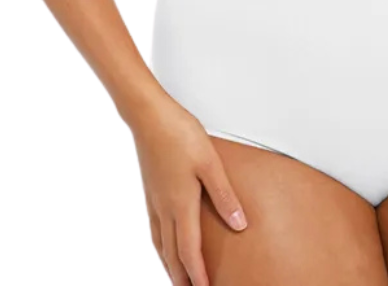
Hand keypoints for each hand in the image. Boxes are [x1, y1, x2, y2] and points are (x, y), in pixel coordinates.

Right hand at [129, 94, 247, 285]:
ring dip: (169, 263)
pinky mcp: (150, 190)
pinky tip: (163, 241)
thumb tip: (239, 224)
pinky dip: (160, 245)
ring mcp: (154, 200)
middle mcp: (164, 208)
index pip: (189, 250)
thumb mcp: (210, 162)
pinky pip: (155, 228)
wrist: (148, 116)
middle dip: (181, 277)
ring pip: (161, 243)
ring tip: (176, 277)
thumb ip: (224, 195)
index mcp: (181, 204)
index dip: (197, 275)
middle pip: (172, 253)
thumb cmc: (179, 134)